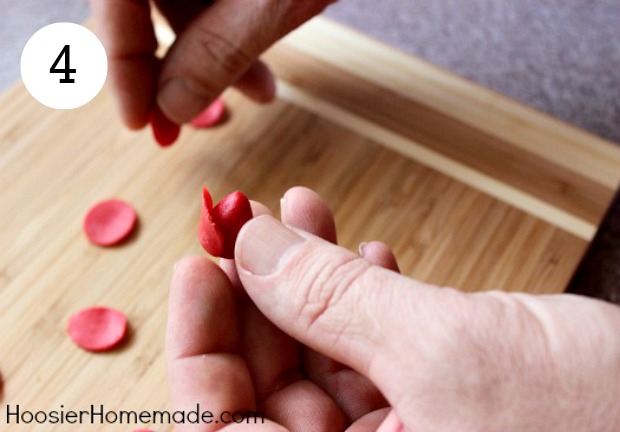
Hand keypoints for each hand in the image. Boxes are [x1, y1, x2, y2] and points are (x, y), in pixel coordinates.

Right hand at [91, 0, 333, 128]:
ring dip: (215, 57)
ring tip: (259, 94)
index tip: (139, 121)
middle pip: (147, 3)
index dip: (121, 64)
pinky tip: (264, 67)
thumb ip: (219, 50)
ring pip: (186, 2)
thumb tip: (174, 106)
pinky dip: (237, 32)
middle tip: (185, 124)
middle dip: (174, 70)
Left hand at [167, 187, 619, 430]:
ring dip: (310, 278)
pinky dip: (362, 293)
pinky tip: (365, 253)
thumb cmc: (594, 423)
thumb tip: (253, 247)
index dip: (201, 345)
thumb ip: (337, 302)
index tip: (200, 264)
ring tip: (301, 214)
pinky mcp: (431, 403)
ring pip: (319, 355)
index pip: (222, 429)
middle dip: (258, 294)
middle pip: (267, 384)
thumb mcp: (446, 352)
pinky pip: (371, 348)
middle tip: (250, 225)